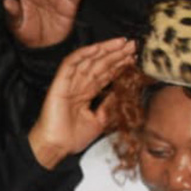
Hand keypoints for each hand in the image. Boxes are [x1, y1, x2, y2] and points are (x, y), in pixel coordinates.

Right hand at [27, 36, 134, 167]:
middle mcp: (78, 85)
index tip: (133, 58)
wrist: (57, 147)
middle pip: (99, 64)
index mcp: (86, 94)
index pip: (104, 74)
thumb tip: (120, 92)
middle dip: (116, 54)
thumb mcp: (99, 120)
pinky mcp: (59, 83)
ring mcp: (69, 83)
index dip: (118, 65)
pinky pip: (70, 64)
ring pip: (88, 61)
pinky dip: (82, 55)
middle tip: (132, 45)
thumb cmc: (72, 138)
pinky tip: (96, 48)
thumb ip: (108, 105)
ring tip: (121, 43)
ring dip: (104, 50)